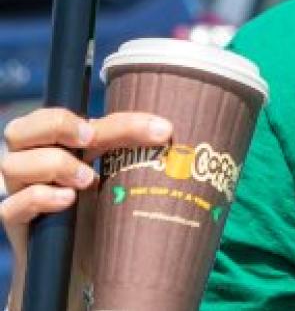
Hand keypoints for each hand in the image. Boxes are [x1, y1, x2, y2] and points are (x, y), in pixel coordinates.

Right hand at [1, 108, 171, 308]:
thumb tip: (188, 138)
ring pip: (13, 163)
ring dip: (54, 165)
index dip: (113, 118)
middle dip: (58, 125)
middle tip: (91, 140)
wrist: (84, 265)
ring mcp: (19, 191)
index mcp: (62, 143)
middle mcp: (34, 161)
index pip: (74, 116)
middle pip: (23, 128)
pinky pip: (10, 205)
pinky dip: (39, 198)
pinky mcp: (14, 223)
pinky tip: (65, 201)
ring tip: (87, 181)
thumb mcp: (124, 180)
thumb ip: (138, 156)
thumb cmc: (107, 213)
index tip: (159, 128)